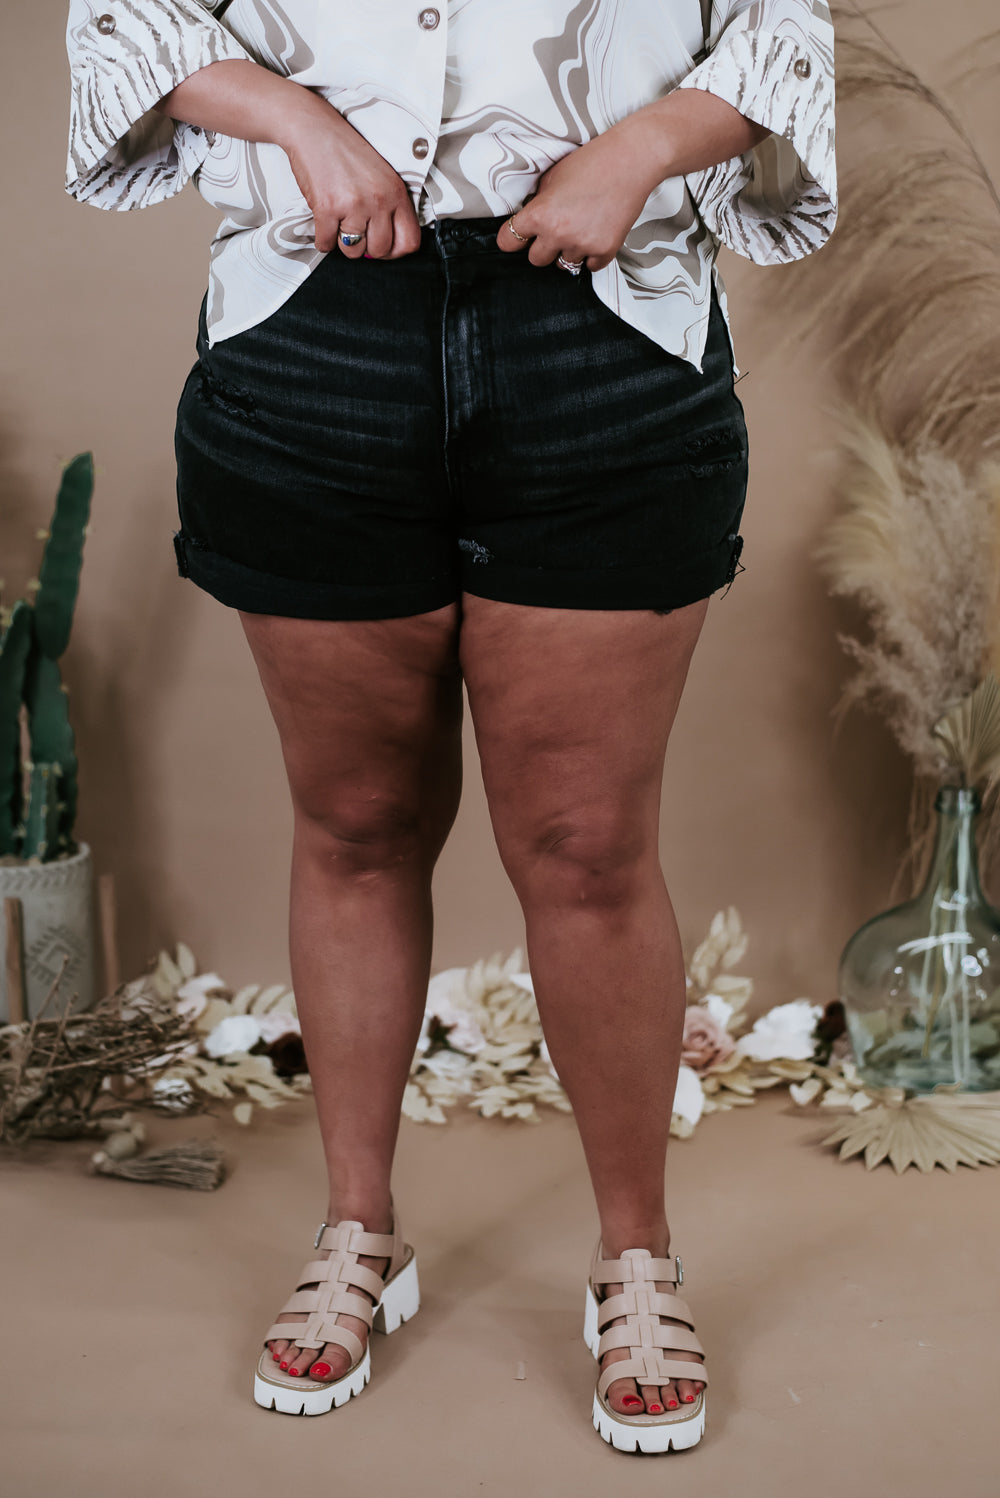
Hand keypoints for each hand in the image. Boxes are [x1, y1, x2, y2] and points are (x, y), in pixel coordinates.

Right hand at [277, 94, 421, 258]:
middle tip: (355, 232)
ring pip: (353, 251)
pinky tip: (323, 222)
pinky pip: (326, 244)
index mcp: (396, 192)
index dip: (395, 251)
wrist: (314, 129)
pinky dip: (322, 239)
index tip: (382, 246)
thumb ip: (390, 206)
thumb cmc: (346, 152)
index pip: (409, 241)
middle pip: (379, 251)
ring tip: (338, 222)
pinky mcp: (327, 208)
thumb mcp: (382, 175)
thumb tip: (386, 244)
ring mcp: (354, 206)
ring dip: (342, 242)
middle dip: (365, 246)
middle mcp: (379, 200)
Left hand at [496, 119, 662, 271]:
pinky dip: (592, 255)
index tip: (519, 236)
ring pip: (564, 264)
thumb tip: (530, 221)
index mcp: (540, 214)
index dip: (513, 238)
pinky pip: (590, 267)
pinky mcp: (605, 251)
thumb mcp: (552, 177)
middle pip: (536, 260)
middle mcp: (558, 234)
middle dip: (543, 247)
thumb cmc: (592, 162)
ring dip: (569, 250)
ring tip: (582, 226)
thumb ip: (538, 203)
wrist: (631, 160)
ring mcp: (583, 245)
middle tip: (557, 229)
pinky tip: (597, 232)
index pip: (508, 242)